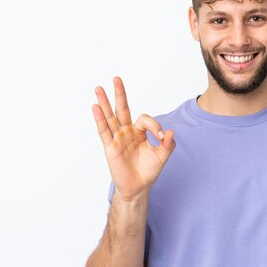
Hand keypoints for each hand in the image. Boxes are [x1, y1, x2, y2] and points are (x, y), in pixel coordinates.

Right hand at [92, 77, 174, 201]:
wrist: (138, 187)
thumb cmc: (148, 171)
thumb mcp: (162, 156)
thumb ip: (168, 144)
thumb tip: (170, 132)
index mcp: (139, 132)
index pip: (144, 119)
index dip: (154, 126)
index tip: (161, 137)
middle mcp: (126, 132)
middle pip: (122, 109)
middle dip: (120, 94)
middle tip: (116, 78)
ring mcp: (117, 138)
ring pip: (110, 117)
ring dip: (104, 103)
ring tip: (98, 88)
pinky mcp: (110, 147)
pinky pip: (104, 131)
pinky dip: (100, 119)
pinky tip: (95, 107)